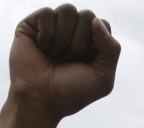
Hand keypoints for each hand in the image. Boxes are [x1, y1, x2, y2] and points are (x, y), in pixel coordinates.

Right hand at [9, 5, 120, 123]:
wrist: (40, 100)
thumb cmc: (71, 92)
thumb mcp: (103, 77)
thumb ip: (111, 49)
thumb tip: (95, 21)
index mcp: (92, 42)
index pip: (102, 24)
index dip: (95, 44)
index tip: (85, 63)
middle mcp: (73, 31)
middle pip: (87, 15)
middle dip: (79, 42)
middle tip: (68, 60)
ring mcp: (53, 26)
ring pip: (68, 10)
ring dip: (63, 38)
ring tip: (55, 55)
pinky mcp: (32, 24)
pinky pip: (47, 13)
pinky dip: (47, 34)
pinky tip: (42, 48)